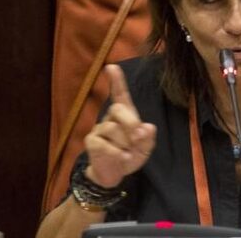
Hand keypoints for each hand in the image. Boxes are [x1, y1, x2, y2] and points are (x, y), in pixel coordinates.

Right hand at [83, 64, 156, 187]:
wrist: (114, 174)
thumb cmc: (131, 155)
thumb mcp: (145, 148)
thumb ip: (148, 138)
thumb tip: (148, 127)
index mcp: (124, 115)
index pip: (120, 94)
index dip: (117, 81)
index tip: (112, 66)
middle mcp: (110, 118)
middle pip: (118, 109)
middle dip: (131, 123)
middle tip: (138, 139)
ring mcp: (99, 129)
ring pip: (113, 129)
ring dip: (125, 144)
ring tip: (127, 154)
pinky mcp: (91, 142)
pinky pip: (105, 145)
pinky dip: (117, 154)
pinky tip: (122, 159)